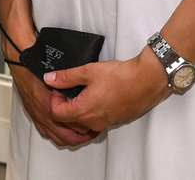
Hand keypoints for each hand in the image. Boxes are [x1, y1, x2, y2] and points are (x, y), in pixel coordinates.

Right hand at [9, 63, 98, 147]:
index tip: (93, 122)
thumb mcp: (59, 75)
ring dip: (69, 138)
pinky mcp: (33, 115)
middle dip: (82, 137)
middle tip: (90, 132)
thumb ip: (71, 85)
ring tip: (79, 133)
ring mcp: (38, 117)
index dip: (87, 126)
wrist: (20, 63)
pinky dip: (55, 135)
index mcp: (51, 107)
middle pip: (69, 138)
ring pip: (58, 138)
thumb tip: (86, 90)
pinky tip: (61, 130)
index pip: (75, 126)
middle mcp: (45, 116)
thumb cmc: (36, 67)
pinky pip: (46, 133)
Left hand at [43, 46, 169, 134]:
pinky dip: (90, 111)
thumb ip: (66, 77)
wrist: (145, 82)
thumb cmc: (119, 76)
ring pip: (82, 123)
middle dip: (64, 105)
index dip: (54, 99)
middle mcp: (93, 122)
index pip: (57, 114)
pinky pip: (95, 121)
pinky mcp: (114, 121)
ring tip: (82, 91)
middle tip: (69, 88)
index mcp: (84, 111)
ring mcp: (104, 124)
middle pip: (68, 121)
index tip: (60, 87)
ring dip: (77, 110)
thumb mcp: (88, 71)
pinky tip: (96, 95)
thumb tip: (49, 78)